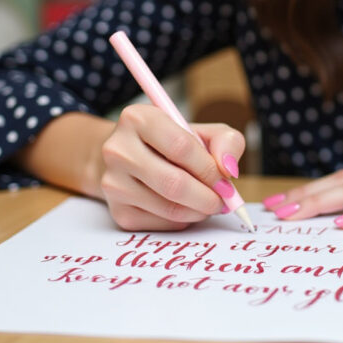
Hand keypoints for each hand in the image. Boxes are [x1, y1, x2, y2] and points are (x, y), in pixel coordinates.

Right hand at [98, 104, 245, 230]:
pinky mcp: (118, 212)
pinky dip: (182, 221)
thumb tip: (229, 170)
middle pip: (173, 183)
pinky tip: (184, 208)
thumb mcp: (203, 132)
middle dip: (207, 197)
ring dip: (198, 211)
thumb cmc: (173, 144)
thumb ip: (226, 141)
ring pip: (169, 208)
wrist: (131, 160)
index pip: (181, 147)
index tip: (225, 181)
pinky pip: (161, 224)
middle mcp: (118, 150)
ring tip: (206, 203)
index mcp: (138, 118)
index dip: (210, 168)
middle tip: (223, 201)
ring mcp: (113, 183)